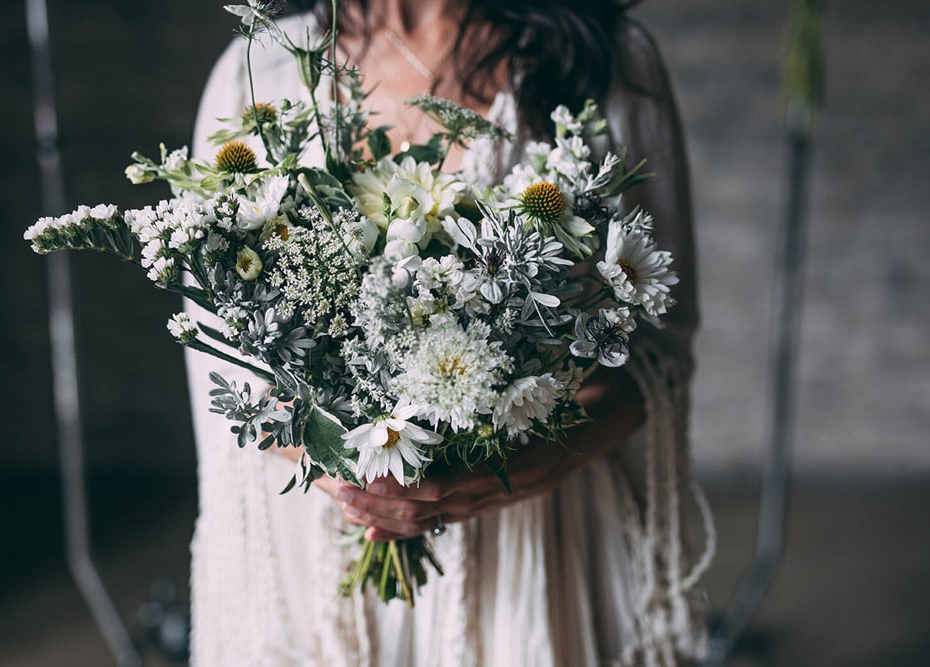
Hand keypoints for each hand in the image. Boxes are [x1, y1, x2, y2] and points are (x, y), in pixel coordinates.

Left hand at [335, 369, 644, 540]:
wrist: (610, 417)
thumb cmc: (578, 391)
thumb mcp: (553, 385)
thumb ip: (517, 386)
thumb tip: (474, 352)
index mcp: (521, 465)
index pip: (455, 485)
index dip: (410, 485)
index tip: (370, 475)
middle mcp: (506, 489)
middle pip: (435, 509)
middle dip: (383, 503)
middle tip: (339, 491)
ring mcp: (497, 498)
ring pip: (435, 518)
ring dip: (387, 515)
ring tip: (346, 505)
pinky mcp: (489, 498)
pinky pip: (444, 520)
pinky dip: (408, 526)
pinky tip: (374, 531)